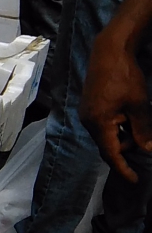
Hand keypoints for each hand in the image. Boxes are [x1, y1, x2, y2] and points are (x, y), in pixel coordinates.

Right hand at [80, 30, 151, 182]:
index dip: (123, 168)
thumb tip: (148, 150)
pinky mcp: (89, 106)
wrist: (109, 52)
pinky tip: (127, 115)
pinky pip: (103, 124)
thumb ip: (142, 130)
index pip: (111, 153)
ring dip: (122, 134)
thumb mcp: (139, 105)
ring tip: (137, 119)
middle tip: (145, 138)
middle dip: (126, 147)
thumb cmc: (124, 77)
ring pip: (106, 134)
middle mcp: (88, 121)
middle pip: (107, 145)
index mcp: (99, 123)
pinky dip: (116, 125)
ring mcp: (87, 113)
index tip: (135, 180)